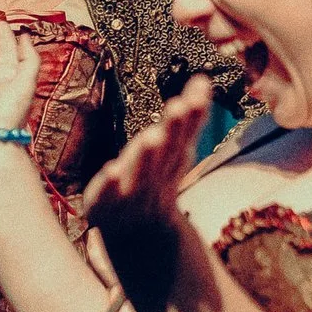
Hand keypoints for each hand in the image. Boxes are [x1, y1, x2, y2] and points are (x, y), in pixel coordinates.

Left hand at [82, 75, 213, 243]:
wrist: (138, 233)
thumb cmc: (156, 179)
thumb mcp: (175, 148)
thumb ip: (188, 117)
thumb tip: (204, 78)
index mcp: (173, 157)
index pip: (185, 133)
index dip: (193, 114)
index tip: (200, 90)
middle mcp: (157, 173)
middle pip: (167, 150)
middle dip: (174, 129)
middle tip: (179, 106)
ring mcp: (133, 189)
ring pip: (143, 172)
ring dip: (147, 156)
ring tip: (151, 137)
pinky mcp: (107, 202)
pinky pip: (110, 194)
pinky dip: (112, 183)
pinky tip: (113, 171)